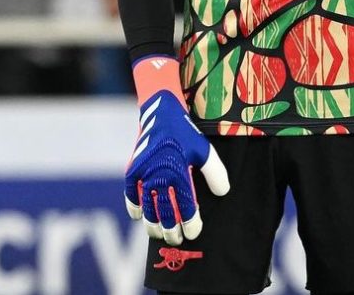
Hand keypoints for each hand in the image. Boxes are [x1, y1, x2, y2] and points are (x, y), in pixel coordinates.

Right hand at [125, 56, 229, 244]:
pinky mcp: (133, 169)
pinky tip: (139, 215)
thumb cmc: (186, 134)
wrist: (160, 113)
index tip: (194, 232)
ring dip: (153, 224)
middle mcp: (160, 174)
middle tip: (177, 240)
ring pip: (148, 207)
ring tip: (159, 234)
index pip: (185, 205)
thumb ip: (215, 172)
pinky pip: (131, 194)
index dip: (190, 222)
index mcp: (179, 170)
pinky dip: (134, 206)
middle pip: (165, 212)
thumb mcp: (205, 149)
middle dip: (171, 230)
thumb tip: (223, 193)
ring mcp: (144, 173)